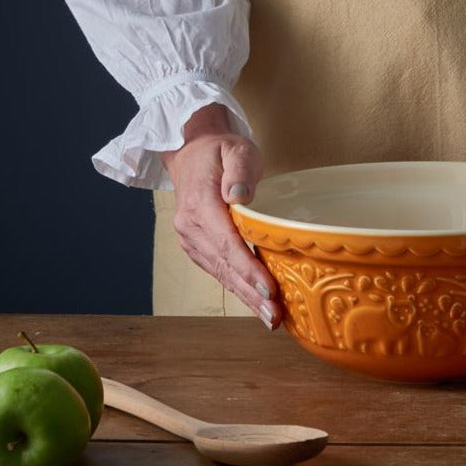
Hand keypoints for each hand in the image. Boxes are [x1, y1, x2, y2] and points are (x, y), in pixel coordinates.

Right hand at [160, 104, 281, 328]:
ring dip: (246, 297)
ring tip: (270, 317)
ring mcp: (191, 239)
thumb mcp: (236, 148)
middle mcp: (190, 226)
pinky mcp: (198, 246)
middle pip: (224, 266)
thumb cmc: (221, 150)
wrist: (193, 152)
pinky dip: (238, 287)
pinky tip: (255, 302)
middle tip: (275, 317)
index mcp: (200, 203)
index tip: (269, 288)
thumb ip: (239, 169)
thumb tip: (239, 196)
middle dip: (250, 293)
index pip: (227, 242)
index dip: (248, 269)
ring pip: (221, 273)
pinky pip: (219, 270)